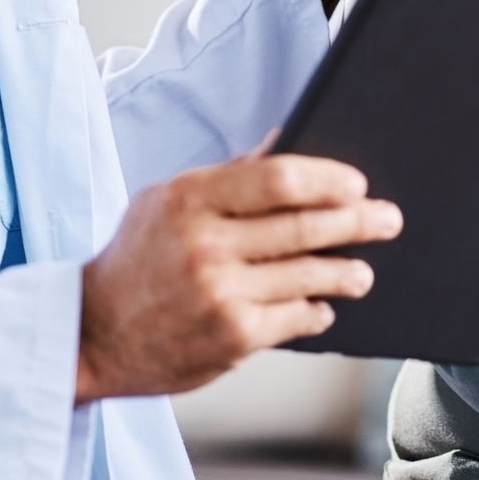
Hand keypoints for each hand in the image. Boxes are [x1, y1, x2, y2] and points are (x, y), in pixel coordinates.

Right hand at [73, 152, 402, 402]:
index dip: (328, 179)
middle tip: (388, 218)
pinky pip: (295, 318)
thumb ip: (228, 176)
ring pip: (309, 275)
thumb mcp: (165, 201)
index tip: (356, 184)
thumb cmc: (135, 260)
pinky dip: (316, 311)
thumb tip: (284, 141)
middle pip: (304, 225)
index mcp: (190, 198)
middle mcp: (207, 244)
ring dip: (347, 271)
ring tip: (362, 271)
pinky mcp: (233, 338)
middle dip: (358, 221)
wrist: (90, 334)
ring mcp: (221, 293)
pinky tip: (324, 307)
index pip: (279, 178)